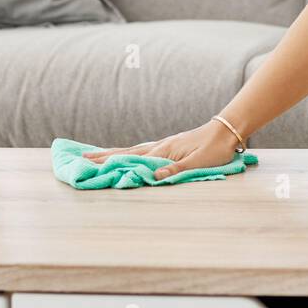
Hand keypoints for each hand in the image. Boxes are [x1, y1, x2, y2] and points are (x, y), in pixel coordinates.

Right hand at [81, 120, 242, 180]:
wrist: (227, 131)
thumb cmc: (215, 148)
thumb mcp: (197, 162)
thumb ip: (175, 170)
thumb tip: (152, 177)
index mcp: (163, 150)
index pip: (129, 158)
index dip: (108, 162)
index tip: (87, 164)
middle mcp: (159, 146)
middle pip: (124, 152)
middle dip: (102, 157)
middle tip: (79, 159)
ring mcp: (163, 145)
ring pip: (131, 150)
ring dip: (112, 154)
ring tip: (94, 156)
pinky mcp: (169, 147)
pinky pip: (141, 151)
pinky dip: (127, 153)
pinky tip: (124, 155)